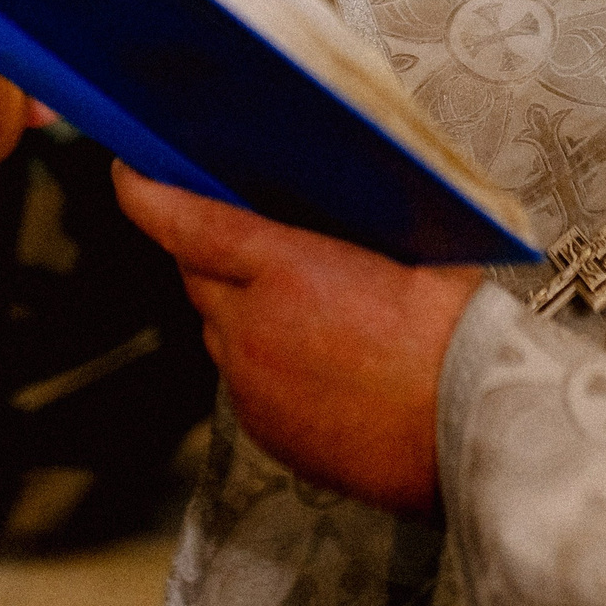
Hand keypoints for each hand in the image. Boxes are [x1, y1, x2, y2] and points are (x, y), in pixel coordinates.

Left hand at [114, 164, 483, 515]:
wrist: (474, 431)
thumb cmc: (456, 336)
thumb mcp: (410, 249)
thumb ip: (350, 227)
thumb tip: (330, 209)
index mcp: (284, 270)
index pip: (185, 222)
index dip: (147, 193)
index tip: (130, 174)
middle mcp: (251, 329)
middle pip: (200, 277)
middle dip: (216, 257)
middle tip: (260, 245)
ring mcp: (253, 387)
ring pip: (222, 333)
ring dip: (246, 315)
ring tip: (311, 315)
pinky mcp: (265, 431)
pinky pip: (246, 383)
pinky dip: (266, 367)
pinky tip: (321, 367)